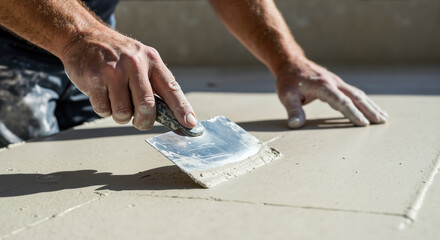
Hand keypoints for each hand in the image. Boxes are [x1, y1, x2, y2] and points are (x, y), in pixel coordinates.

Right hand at [60, 29, 196, 129]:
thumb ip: (155, 85)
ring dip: (121, 115)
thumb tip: (172, 116)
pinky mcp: (95, 79)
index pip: (171, 88)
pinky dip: (104, 110)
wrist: (84, 37)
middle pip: (147, 107)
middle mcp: (135, 64)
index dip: (182, 109)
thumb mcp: (142, 61)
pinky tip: (103, 94)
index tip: (189, 124)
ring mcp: (114, 71)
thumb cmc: (117, 56)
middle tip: (140, 121)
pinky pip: (104, 110)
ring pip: (123, 113)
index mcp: (152, 60)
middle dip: (144, 121)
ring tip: (116, 100)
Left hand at [275, 57, 387, 127]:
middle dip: (369, 110)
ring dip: (371, 106)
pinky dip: (364, 102)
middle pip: (355, 96)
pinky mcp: (337, 84)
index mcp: (323, 86)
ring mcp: (337, 82)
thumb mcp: (286, 95)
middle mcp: (333, 82)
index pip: (341, 101)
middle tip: (381, 122)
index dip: (352, 113)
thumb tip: (295, 125)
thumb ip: (292, 110)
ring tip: (383, 118)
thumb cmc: (288, 80)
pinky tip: (371, 110)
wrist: (291, 62)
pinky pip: (353, 93)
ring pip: (358, 94)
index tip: (363, 124)